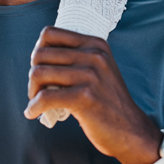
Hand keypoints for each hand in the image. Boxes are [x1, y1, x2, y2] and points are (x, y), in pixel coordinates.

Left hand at [24, 26, 162, 163]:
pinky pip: (45, 97)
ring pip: (39, 73)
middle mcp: (94, 55)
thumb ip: (77, 57)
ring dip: (32, 90)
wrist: (131, 130)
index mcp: (95, 44)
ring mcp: (90, 76)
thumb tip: (38, 54)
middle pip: (40, 53)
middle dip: (33, 74)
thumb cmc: (107, 101)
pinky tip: (33, 113)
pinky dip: (34, 107)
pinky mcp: (84, 97)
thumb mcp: (99, 69)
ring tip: (36, 102)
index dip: (39, 50)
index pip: (50, 33)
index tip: (41, 67)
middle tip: (37, 90)